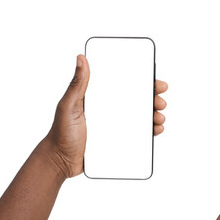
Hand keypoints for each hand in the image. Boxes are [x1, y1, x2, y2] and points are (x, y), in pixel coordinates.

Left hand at [41, 54, 167, 177]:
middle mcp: (107, 109)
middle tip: (160, 101)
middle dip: (152, 98)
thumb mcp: (68, 106)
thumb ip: (76, 84)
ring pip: (139, 116)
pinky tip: (155, 130)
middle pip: (135, 99)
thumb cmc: (60, 132)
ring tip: (158, 117)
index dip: (139, 80)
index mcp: (97, 97)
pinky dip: (148, 131)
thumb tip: (81, 58)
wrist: (60, 161)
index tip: (153, 79)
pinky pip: (136, 134)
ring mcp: (113, 125)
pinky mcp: (116, 140)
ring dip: (153, 114)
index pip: (122, 83)